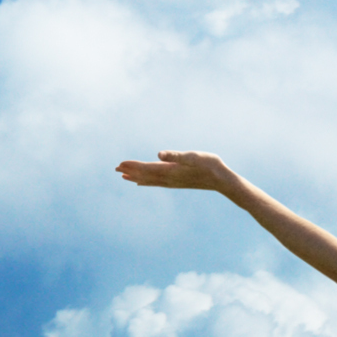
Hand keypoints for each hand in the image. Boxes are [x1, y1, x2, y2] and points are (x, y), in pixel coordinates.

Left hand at [117, 151, 242, 193]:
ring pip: (149, 180)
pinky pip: (156, 183)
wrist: (222, 180)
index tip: (119, 163)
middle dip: (130, 171)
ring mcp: (172, 182)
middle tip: (115, 169)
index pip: (147, 168)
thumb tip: (158, 154)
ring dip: (136, 177)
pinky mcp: (177, 183)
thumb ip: (175, 155)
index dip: (133, 166)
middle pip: (144, 176)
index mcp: (170, 170)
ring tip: (124, 176)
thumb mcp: (193, 156)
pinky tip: (142, 182)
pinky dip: (146, 182)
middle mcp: (168, 178)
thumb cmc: (210, 165)